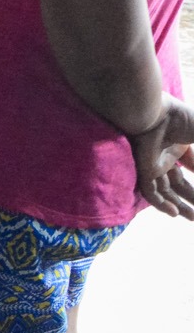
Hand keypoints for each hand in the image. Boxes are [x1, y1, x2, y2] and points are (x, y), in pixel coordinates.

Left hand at [131, 97, 193, 218]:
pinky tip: (174, 214)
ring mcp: (153, 164)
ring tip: (193, 218)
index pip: (190, 165)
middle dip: (191, 198)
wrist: (157, 114)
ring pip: (165, 191)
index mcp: (177, 145)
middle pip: (178, 183)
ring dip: (179, 205)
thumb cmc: (181, 119)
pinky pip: (150, 192)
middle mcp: (164, 156)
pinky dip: (161, 204)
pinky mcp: (143, 170)